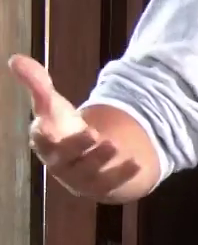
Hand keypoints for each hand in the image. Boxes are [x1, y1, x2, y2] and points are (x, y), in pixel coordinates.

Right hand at [11, 54, 140, 199]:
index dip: (41, 136)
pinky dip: (123, 175)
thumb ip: (38, 84)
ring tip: (113, 145)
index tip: (42, 126)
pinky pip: (112, 184)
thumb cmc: (65, 129)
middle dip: (76, 148)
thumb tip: (15, 58)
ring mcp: (81, 178)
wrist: (91, 157)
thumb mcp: (54, 105)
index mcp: (46, 144)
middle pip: (65, 159)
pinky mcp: (103, 186)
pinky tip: (137, 163)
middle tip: (92, 134)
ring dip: (100, 160)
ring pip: (89, 173)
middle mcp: (61, 164)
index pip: (40, 142)